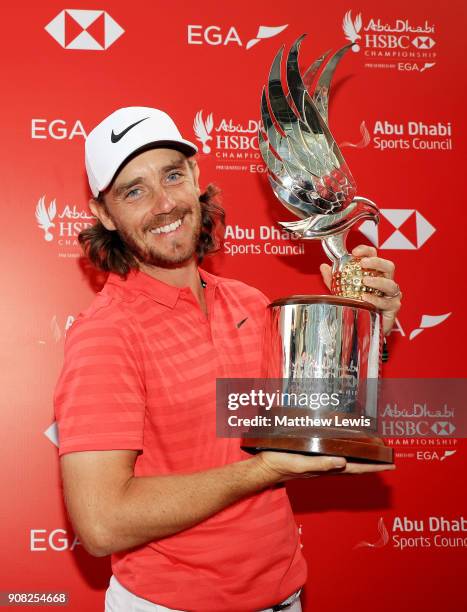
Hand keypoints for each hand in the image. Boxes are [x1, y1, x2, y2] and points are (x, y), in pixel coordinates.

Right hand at [257, 451, 394, 482]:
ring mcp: (321, 464)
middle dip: (373, 464)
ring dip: (362, 460)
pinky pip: (336, 458)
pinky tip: (347, 452)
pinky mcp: (314, 459)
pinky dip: (348, 455)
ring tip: (375, 456)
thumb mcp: (301, 463)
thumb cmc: (282, 464)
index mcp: (327, 469)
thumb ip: (320, 464)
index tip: (391, 464)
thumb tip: (343, 462)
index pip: (357, 468)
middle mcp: (327, 468)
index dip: (374, 466)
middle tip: (389, 460)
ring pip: (348, 463)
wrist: (266, 467)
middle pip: (356, 466)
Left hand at [320, 244, 400, 335]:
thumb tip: (323, 266)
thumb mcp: (341, 290)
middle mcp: (385, 282)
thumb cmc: (356, 305)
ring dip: (378, 281)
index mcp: (374, 273)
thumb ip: (334, 279)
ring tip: (365, 281)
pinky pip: (387, 302)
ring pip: (391, 284)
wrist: (362, 327)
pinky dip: (376, 299)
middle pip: (388, 266)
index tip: (355, 252)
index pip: (374, 256)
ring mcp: (390, 295)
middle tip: (363, 263)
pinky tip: (366, 298)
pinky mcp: (392, 308)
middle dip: (376, 262)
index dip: (366, 251)